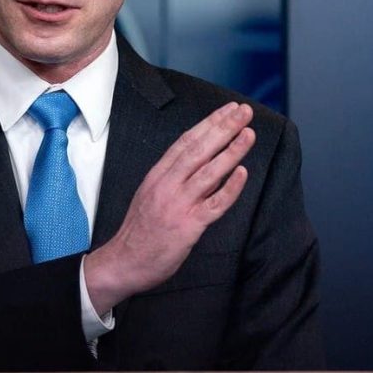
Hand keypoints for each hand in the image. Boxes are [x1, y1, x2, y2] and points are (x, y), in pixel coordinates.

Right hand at [84, 102, 254, 314]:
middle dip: (224, 127)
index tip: (227, 110)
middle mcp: (167, 185)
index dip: (209, 123)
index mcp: (158, 175)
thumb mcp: (149, 193)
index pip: (186, 141)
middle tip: (244, 111)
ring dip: (231, 151)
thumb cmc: (140, 231)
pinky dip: (229, 188)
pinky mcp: (188, 226)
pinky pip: (214, 204)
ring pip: (209, 172)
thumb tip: (200, 160)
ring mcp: (178, 204)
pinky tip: (243, 173)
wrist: (124, 262)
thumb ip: (172, 177)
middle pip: (199, 149)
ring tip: (249, 134)